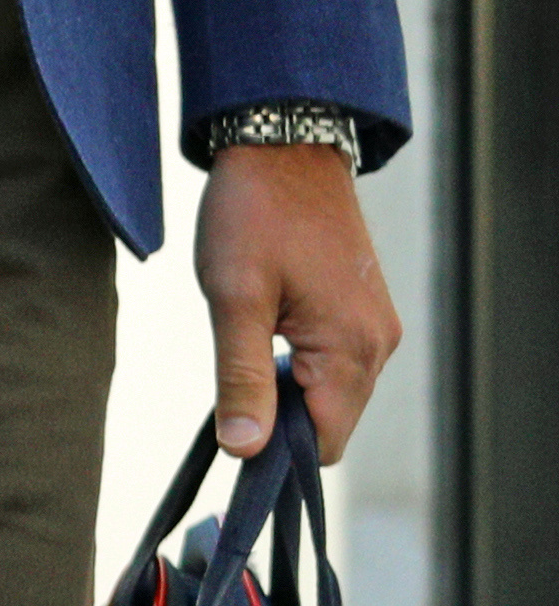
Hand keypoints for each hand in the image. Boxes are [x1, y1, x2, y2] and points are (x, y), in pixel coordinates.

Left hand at [191, 142, 400, 461]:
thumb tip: (245, 450)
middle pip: (329, 424)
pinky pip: (332, 365)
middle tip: (228, 386)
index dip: (275, 454)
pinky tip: (264, 335)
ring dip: (285, 391)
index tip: (230, 435)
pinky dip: (297, 368)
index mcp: (352, 349)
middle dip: (279, 423)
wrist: (284, 151)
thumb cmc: (254, 218)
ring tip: (246, 347)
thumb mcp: (234, 301)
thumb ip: (242, 378)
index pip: (324, 444)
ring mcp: (374, 326)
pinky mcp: (361, 311)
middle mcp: (377, 344)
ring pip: (329, 396)